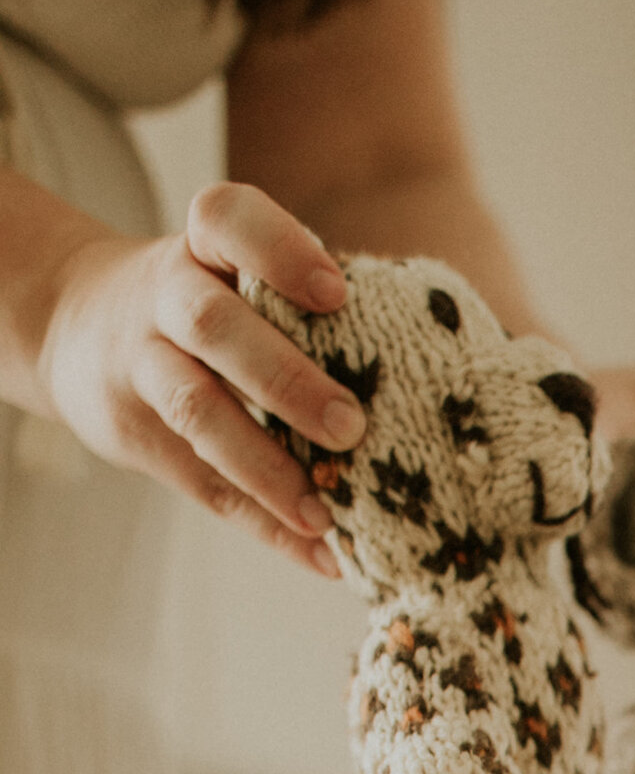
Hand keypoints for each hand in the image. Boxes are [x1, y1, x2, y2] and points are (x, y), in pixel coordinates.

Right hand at [34, 183, 362, 573]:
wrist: (69, 324)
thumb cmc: (201, 303)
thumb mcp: (227, 273)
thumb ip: (299, 304)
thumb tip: (425, 368)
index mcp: (201, 247)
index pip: (226, 219)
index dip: (279, 249)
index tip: (337, 293)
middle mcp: (164, 296)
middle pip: (215, 326)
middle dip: (285, 378)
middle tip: (352, 425)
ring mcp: (140, 363)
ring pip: (198, 411)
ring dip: (268, 467)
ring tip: (329, 514)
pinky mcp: (134, 431)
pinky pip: (203, 483)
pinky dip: (266, 524)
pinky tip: (319, 553)